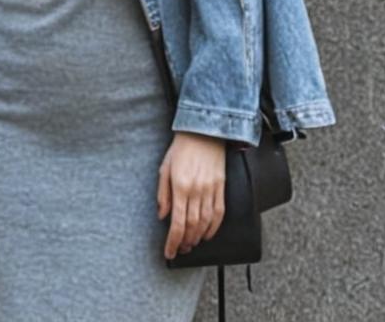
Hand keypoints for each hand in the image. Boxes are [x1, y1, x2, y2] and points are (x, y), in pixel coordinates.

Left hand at [157, 132, 226, 258]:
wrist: (204, 131)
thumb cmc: (181, 148)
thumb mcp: (165, 168)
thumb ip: (163, 194)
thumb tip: (162, 216)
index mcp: (180, 186)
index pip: (177, 223)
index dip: (173, 241)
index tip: (169, 252)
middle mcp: (196, 190)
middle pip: (192, 226)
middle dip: (185, 242)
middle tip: (180, 249)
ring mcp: (211, 189)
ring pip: (205, 222)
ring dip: (198, 238)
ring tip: (191, 244)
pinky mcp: (221, 187)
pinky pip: (219, 213)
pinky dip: (213, 227)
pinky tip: (207, 234)